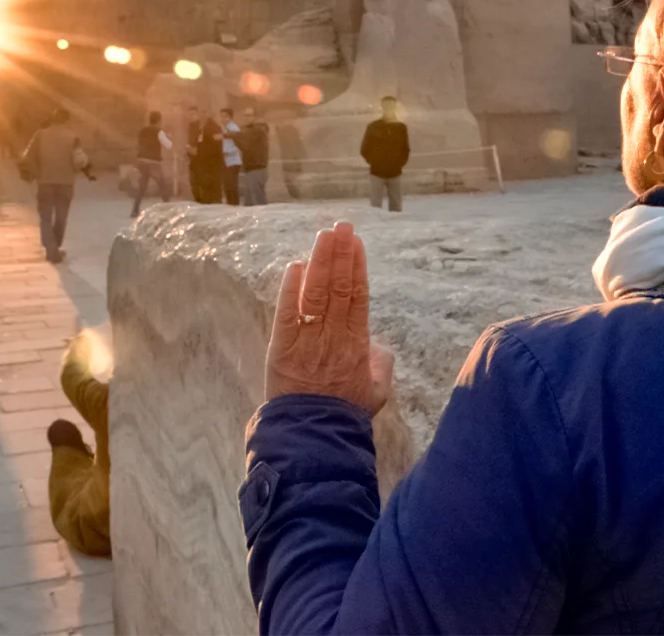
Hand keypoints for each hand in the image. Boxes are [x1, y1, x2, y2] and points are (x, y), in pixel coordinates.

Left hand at [265, 222, 393, 414]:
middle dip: (340, 254)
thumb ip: (381, 365)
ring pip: (317, 293)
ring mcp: (308, 340)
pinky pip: (287, 314)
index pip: (358, 296)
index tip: (356, 243)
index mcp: (357, 343)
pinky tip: (296, 267)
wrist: (315, 437)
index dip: (357, 267)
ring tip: (324, 235)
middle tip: (341, 226)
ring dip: (321, 262)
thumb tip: (378, 347)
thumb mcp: (377, 392)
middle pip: (339, 287)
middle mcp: (334, 336)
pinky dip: (291, 290)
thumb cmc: (347, 415)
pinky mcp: (282, 348)